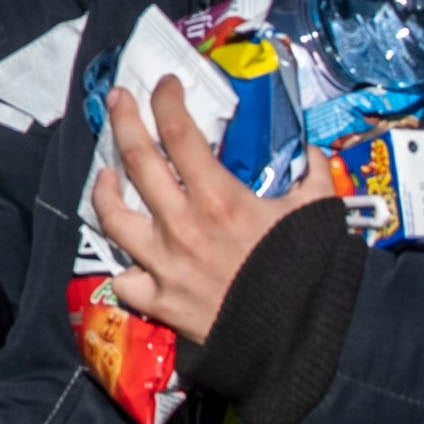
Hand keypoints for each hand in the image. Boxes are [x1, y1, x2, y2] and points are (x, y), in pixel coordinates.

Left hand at [90, 78, 325, 340]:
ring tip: (104, 172)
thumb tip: (310, 152)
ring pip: (113, 217)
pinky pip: (124, 279)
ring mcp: (163, 264)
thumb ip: (314, 174)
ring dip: (103, 190)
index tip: (164, 85)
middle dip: (122, 120)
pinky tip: (124, 253)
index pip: (179, 133)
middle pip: (137, 160)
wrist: (299, 338)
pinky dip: (122, 266)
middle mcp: (181, 225)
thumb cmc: (311, 271)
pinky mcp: (158, 301)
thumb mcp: (320, 211)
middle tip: (117, 99)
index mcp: (218, 197)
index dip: (167, 101)